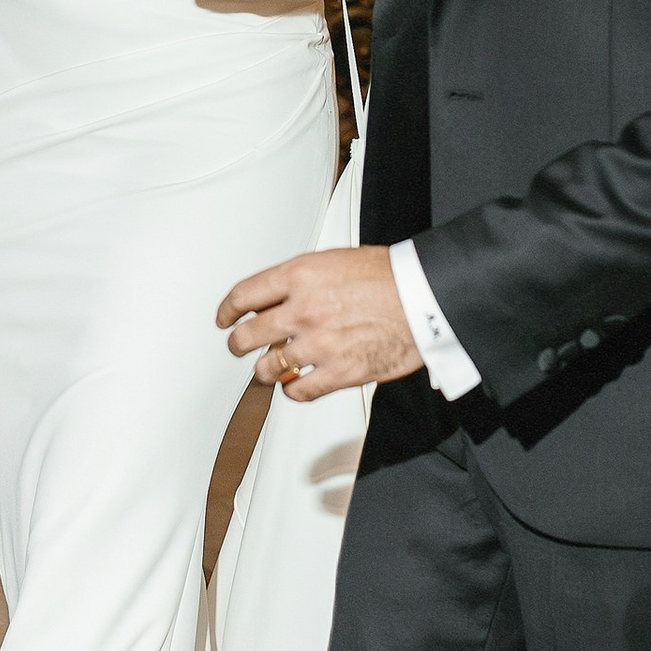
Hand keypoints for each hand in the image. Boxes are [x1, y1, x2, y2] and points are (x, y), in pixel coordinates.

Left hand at [221, 245, 421, 399]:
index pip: (244, 295)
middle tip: (238, 344)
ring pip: (268, 366)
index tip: (225, 317)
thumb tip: (282, 293)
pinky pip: (298, 391)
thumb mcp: (335, 260)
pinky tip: (295, 385)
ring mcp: (318, 344)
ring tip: (268, 368)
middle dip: (238, 342)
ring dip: (265, 369)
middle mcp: (303, 310)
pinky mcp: (338, 372)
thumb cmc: (389, 276)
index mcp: (300, 276)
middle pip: (247, 334)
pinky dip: (292, 390)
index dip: (227, 310)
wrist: (425, 296)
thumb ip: (304, 279)